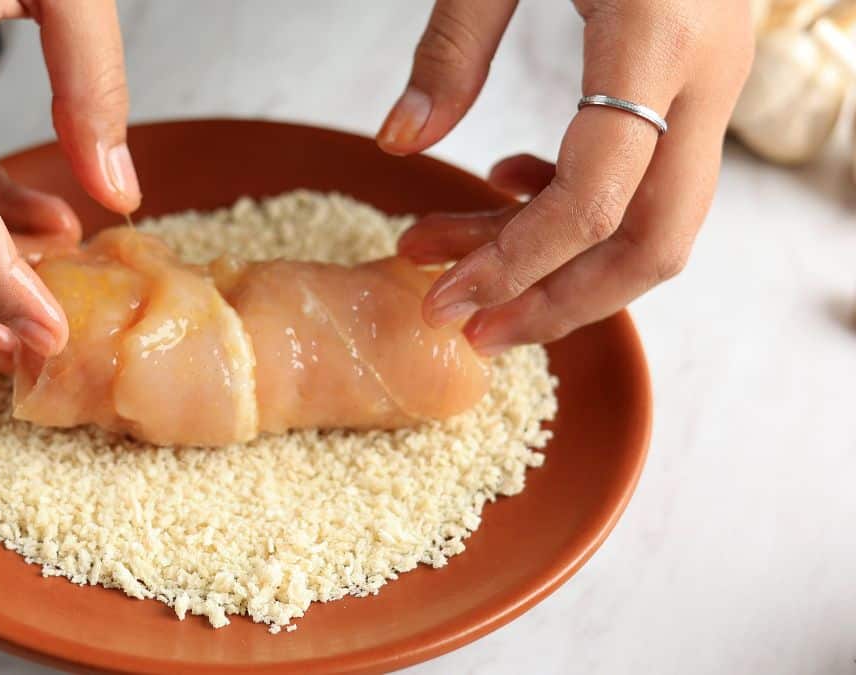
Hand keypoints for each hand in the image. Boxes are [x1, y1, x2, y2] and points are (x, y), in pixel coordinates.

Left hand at [380, 1, 752, 353]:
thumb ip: (453, 45)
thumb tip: (398, 145)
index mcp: (655, 40)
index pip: (596, 200)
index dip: (516, 263)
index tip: (442, 296)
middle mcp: (704, 77)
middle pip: (654, 244)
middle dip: (557, 303)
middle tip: (467, 326)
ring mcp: (714, 82)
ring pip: (659, 223)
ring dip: (560, 263)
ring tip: (456, 259)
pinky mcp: (698, 80)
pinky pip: (655, 179)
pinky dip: (582, 210)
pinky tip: (511, 184)